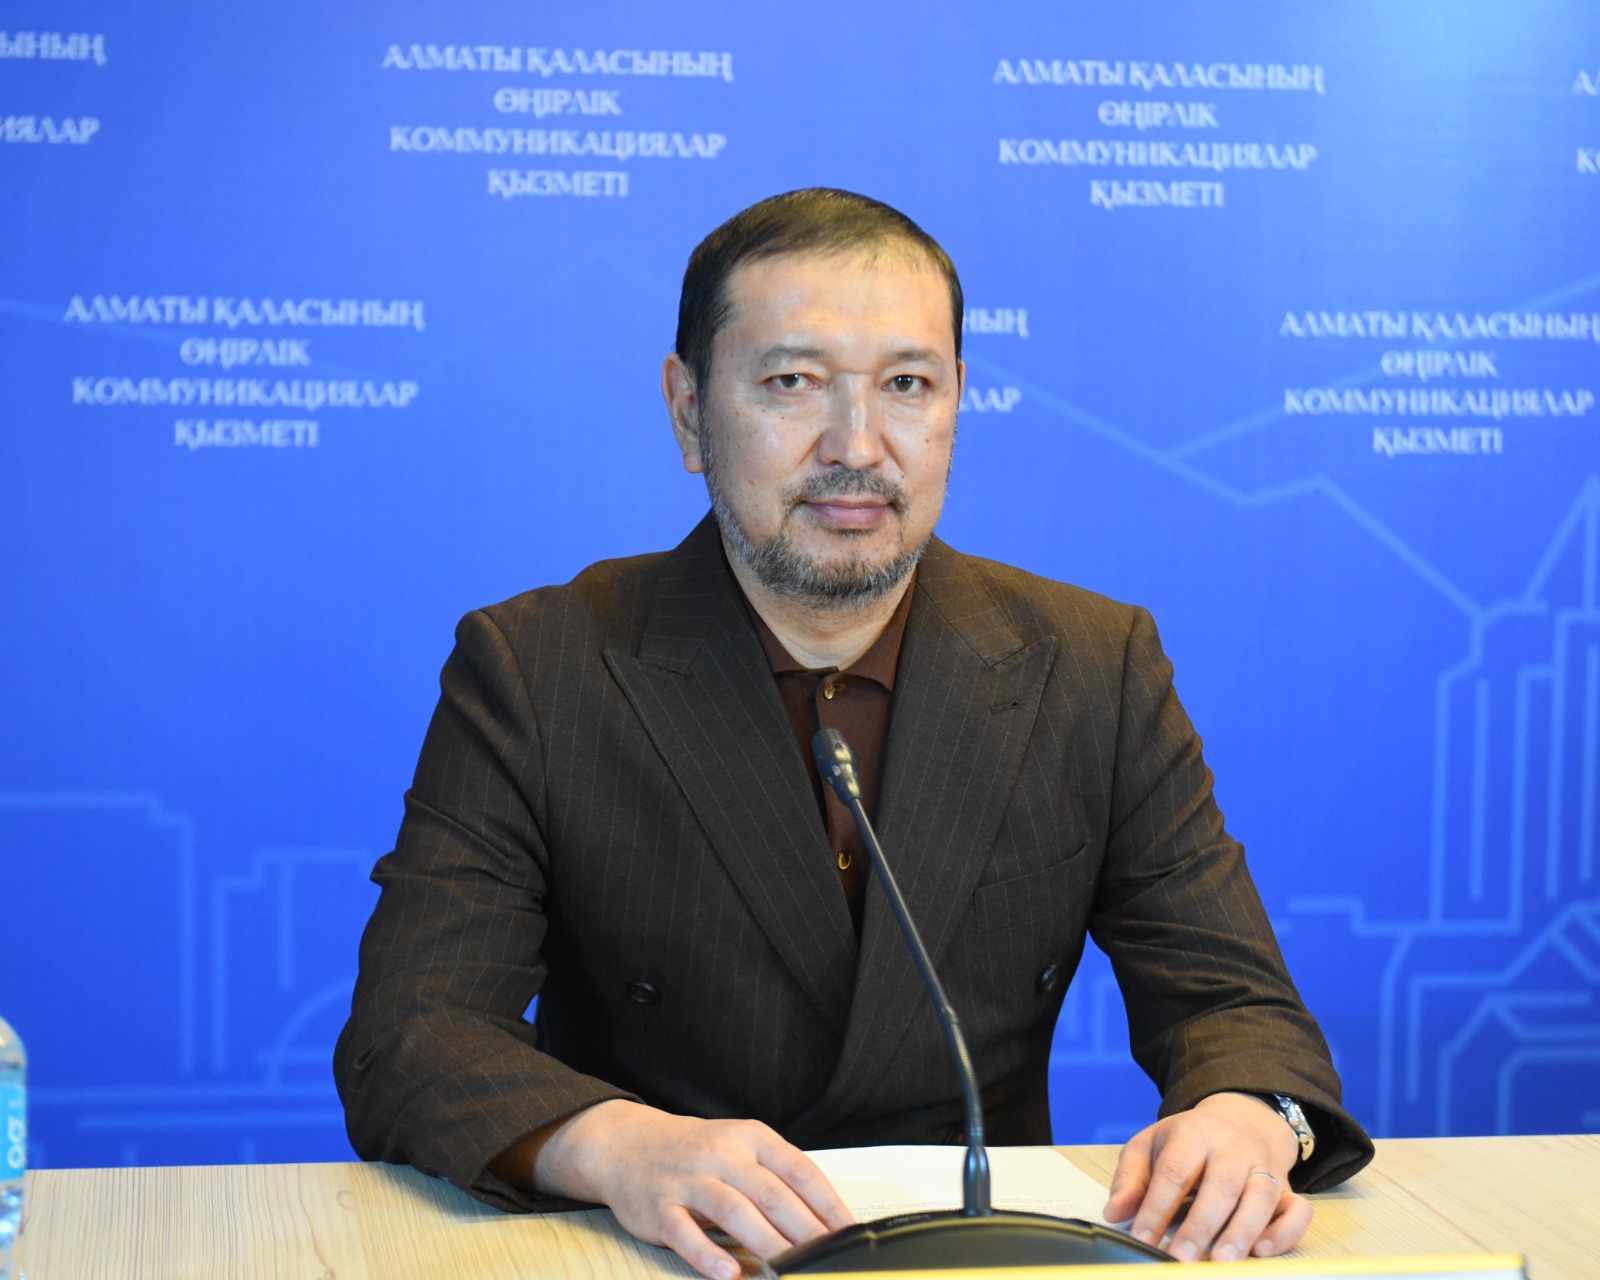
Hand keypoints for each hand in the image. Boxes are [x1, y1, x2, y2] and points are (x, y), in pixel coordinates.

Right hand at [534, 1099, 854, 1279]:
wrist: (628, 1142)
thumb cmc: (696, 1152)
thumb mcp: (739, 1149)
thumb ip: (775, 1178)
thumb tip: (824, 1221)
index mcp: (750, 1138)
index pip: (799, 1171)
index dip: (827, 1205)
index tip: (848, 1234)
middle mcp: (722, 1154)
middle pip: (772, 1194)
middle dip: (804, 1231)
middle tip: (825, 1260)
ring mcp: (689, 1179)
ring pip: (734, 1211)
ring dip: (766, 1243)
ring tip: (789, 1269)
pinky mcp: (659, 1206)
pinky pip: (685, 1232)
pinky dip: (707, 1253)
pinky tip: (727, 1272)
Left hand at [1103, 1092, 1311, 1261]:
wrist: (1243, 1119)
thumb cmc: (1189, 1141)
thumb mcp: (1152, 1145)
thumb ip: (1131, 1178)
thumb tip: (1114, 1213)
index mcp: (1194, 1134)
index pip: (1174, 1171)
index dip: (1156, 1207)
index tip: (1142, 1239)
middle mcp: (1233, 1149)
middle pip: (1221, 1185)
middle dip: (1201, 1226)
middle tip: (1183, 1259)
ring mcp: (1264, 1167)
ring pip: (1261, 1196)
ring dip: (1242, 1232)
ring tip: (1222, 1262)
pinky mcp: (1288, 1187)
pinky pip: (1298, 1210)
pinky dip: (1285, 1231)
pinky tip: (1262, 1250)